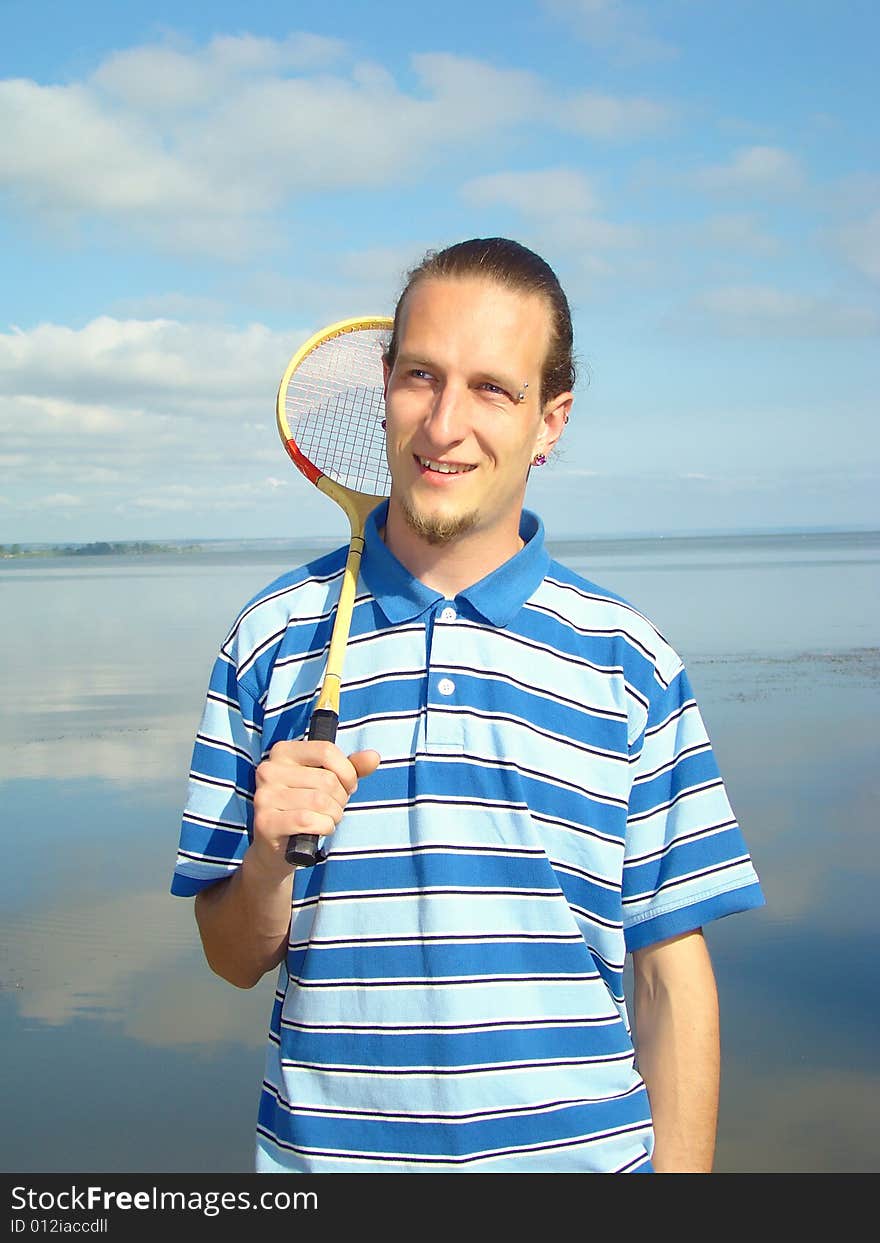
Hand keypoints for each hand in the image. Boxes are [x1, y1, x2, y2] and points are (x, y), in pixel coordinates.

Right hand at [251, 741, 380, 877]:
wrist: (277, 846)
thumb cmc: (306, 807)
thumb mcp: (329, 782)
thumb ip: (352, 767)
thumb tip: (373, 757)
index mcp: (283, 751)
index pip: (326, 750)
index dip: (347, 771)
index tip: (348, 785)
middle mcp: (268, 769)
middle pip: (326, 779)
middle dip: (341, 799)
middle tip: (334, 808)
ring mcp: (264, 796)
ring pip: (320, 801)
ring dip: (334, 815)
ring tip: (327, 819)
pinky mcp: (265, 821)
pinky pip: (308, 820)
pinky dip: (324, 827)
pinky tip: (319, 829)